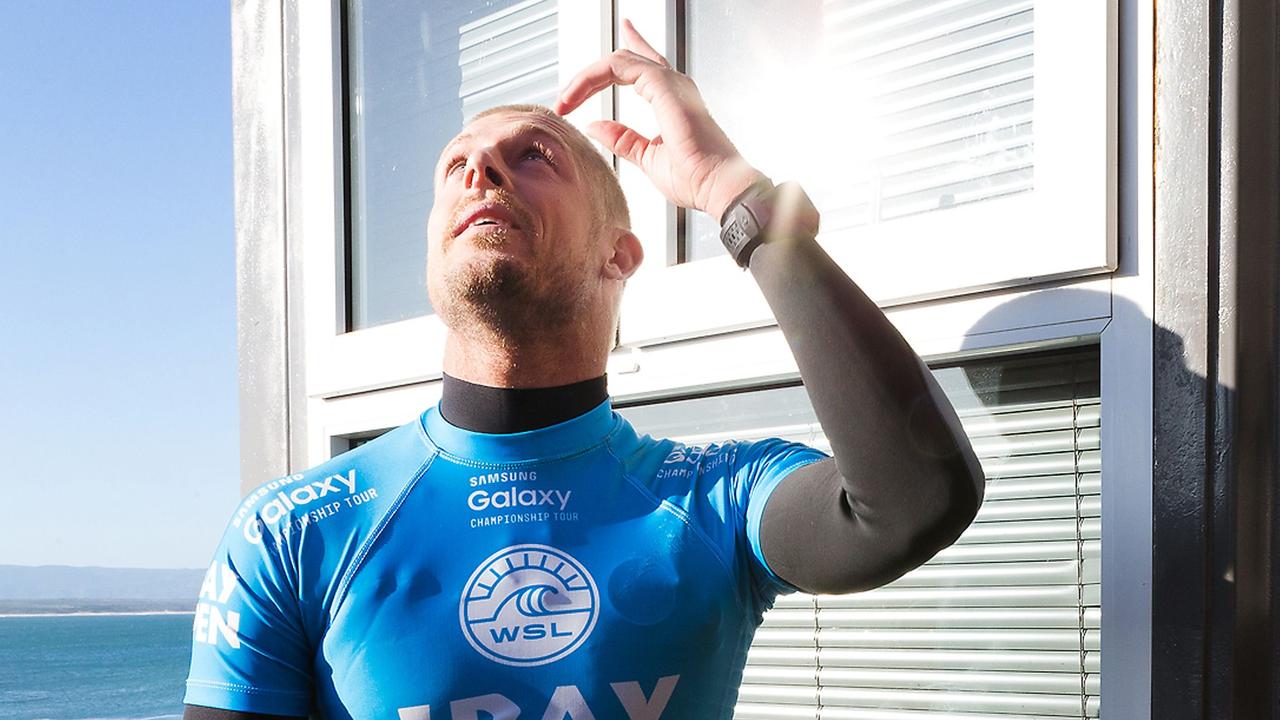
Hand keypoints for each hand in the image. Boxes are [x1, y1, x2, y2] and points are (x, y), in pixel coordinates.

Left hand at [554, 19, 767, 220]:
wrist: (718, 187)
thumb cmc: (696, 178)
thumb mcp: (648, 158)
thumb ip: (623, 139)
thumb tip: (595, 127)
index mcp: (673, 101)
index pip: (640, 69)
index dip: (607, 72)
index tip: (576, 94)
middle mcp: (674, 86)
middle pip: (629, 57)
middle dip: (592, 73)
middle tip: (567, 95)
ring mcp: (671, 83)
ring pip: (619, 60)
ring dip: (587, 78)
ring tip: (566, 99)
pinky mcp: (664, 86)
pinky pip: (620, 66)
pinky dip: (594, 77)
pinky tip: (576, 95)